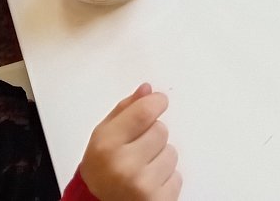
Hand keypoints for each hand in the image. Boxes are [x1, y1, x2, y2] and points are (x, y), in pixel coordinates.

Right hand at [79, 83, 181, 200]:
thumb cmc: (102, 173)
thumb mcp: (103, 138)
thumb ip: (125, 111)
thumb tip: (146, 89)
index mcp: (106, 146)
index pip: (145, 111)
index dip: (156, 102)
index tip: (158, 102)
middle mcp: (124, 166)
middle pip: (161, 130)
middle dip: (153, 135)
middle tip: (138, 149)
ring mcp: (143, 186)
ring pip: (172, 152)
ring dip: (161, 158)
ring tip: (143, 169)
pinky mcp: (159, 200)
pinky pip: (177, 176)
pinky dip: (167, 179)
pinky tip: (149, 184)